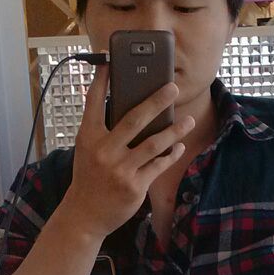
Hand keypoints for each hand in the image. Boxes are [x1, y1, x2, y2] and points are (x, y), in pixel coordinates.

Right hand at [60, 66, 194, 242]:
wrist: (84, 214)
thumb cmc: (89, 177)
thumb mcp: (88, 150)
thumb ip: (103, 130)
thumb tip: (130, 108)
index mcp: (88, 137)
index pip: (94, 102)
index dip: (101, 80)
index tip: (109, 60)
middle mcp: (103, 150)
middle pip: (134, 118)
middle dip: (156, 100)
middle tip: (173, 87)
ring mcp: (120, 169)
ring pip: (154, 143)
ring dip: (175, 130)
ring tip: (189, 119)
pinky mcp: (134, 185)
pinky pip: (158, 165)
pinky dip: (171, 154)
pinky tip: (179, 145)